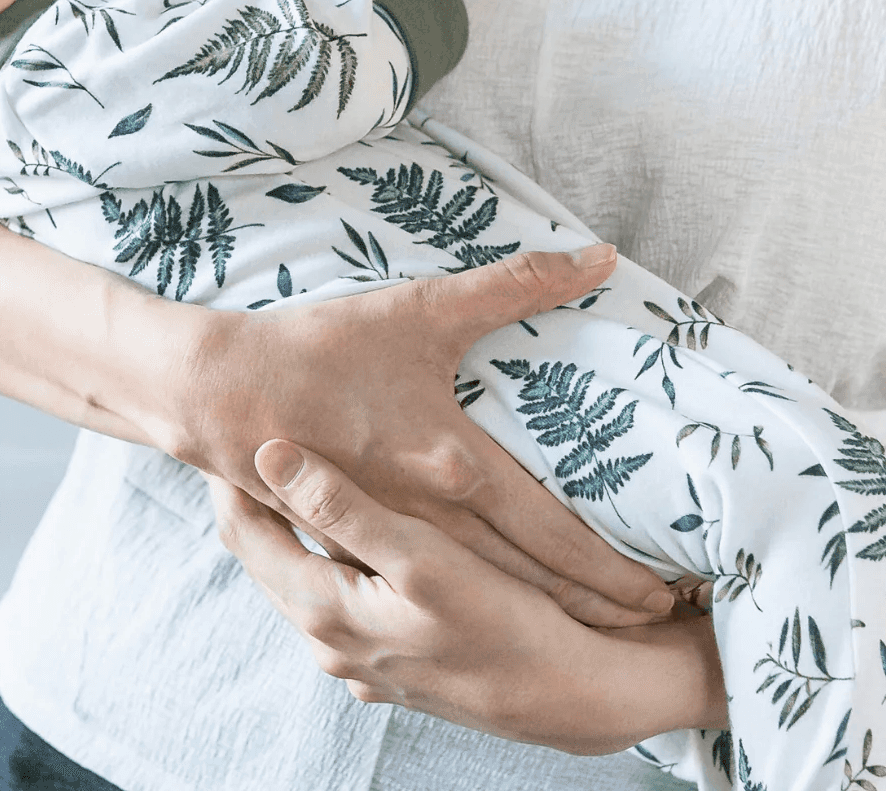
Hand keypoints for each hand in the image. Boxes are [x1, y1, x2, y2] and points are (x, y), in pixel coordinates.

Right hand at [171, 248, 678, 625]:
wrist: (220, 392)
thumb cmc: (323, 347)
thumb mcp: (422, 307)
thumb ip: (515, 284)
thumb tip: (600, 256)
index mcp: (456, 466)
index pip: (558, 534)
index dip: (614, 570)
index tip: (665, 594)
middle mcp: (433, 517)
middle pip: (532, 579)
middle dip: (596, 605)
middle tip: (653, 623)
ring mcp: (392, 538)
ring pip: (485, 591)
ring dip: (545, 610)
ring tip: (597, 629)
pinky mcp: (356, 542)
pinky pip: (429, 582)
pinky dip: (474, 601)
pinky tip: (491, 609)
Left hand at [209, 441, 726, 751]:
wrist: (574, 696)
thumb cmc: (504, 622)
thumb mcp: (421, 558)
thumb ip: (341, 507)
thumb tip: (268, 453)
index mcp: (322, 611)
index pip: (243, 532)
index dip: (228, 474)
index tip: (224, 420)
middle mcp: (328, 641)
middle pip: (266, 555)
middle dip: (255, 495)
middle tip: (249, 427)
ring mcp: (359, 657)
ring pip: (305, 574)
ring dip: (295, 525)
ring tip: (297, 461)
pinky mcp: (392, 660)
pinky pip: (342, 596)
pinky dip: (334, 555)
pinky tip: (357, 526)